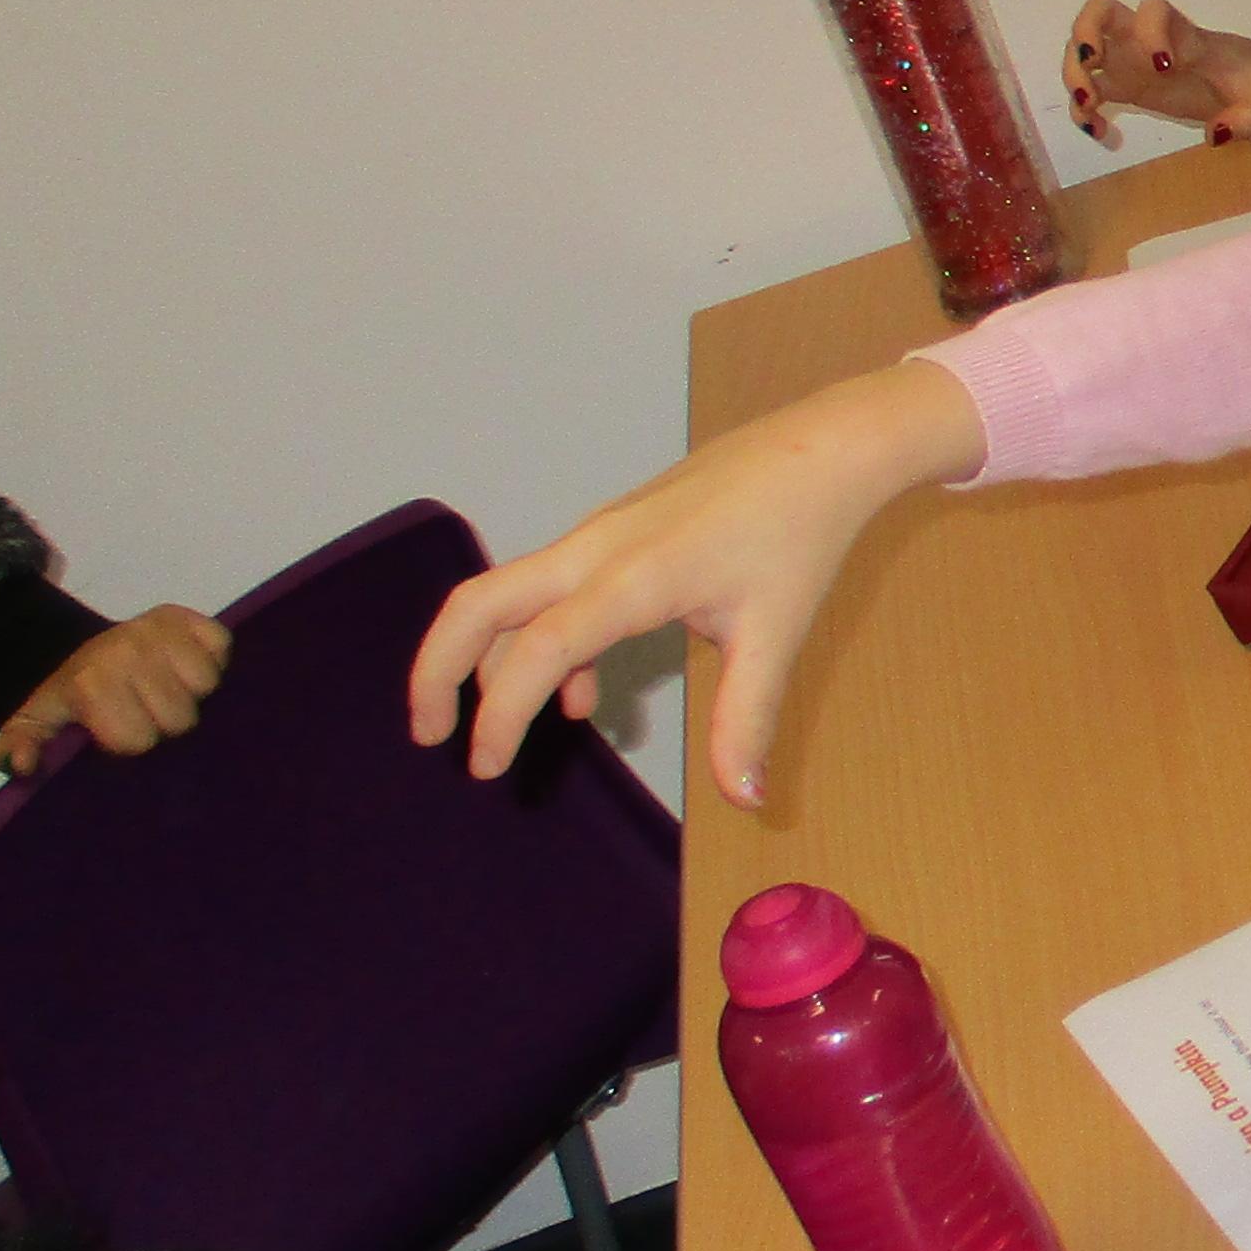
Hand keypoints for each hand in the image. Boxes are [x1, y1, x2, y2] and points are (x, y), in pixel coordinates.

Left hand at [0, 604, 229, 775]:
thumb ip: (20, 748)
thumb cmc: (71, 696)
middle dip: (164, 721)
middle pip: (181, 717)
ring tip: (166, 687)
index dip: (131, 741)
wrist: (84, 649)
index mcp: (90, 682)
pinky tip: (184, 665)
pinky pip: (221, 646)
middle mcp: (127, 651)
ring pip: (206, 684)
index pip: (139, 739)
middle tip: (145, 708)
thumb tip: (24, 764)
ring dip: (190, 692)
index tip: (117, 729)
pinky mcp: (189, 615)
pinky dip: (211, 657)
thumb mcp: (35, 723)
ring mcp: (161, 629)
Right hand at [408, 358, 985, 808]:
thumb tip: (746, 800)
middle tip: (428, 736)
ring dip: (487, 657)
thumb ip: (749, 719)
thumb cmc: (801, 536)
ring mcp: (598, 534)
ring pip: (508, 594)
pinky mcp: (611, 530)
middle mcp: (595, 550)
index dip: (500, 713)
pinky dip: (540, 640)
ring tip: (495, 732)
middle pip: (478, 603)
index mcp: (632, 579)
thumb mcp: (777, 634)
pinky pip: (548, 586)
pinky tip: (580, 693)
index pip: (536, 650)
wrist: (822, 450)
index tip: (486, 768)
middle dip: (438, 670)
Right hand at [1063, 0, 1250, 150]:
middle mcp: (1147, 38)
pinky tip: (1099, 132)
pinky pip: (1087, 88)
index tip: (1163, 65)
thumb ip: (1248, 119)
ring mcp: (1130, 60)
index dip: (1151, 30)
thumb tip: (1217, 133)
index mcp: (1184, 34)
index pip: (1155, 10)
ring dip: (1073, 75)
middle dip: (1085, 32)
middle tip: (1092, 64)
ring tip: (1091, 108)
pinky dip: (1082, 109)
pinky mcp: (1122, 85)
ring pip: (1081, 48)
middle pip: (1099, 11)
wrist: (1244, 90)